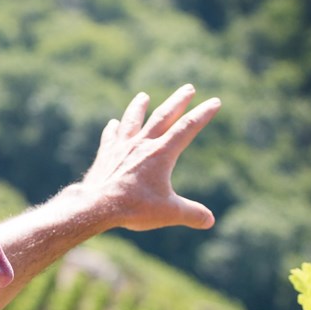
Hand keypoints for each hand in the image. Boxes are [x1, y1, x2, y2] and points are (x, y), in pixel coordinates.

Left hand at [82, 84, 220, 231]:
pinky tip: (113, 124)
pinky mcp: (105, 155)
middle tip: (188, 88)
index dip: (203, 114)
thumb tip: (210, 221)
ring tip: (143, 96)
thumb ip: (191, 214)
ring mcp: (121, 147)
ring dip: (139, 107)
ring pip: (132, 120)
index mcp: (162, 153)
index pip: (187, 128)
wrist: (96, 205)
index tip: (214, 101)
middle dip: (178, 101)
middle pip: (163, 116)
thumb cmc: (134, 208)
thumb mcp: (169, 213)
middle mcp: (142, 144)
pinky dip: (113, 130)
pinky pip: (110, 137)